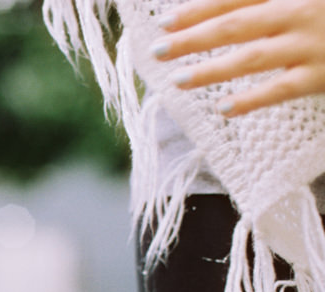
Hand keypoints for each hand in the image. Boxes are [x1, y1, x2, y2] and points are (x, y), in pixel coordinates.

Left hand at [152, 0, 324, 115]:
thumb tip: (232, 7)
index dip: (199, 8)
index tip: (165, 20)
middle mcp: (303, 10)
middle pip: (237, 23)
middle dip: (193, 37)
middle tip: (157, 49)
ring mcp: (315, 43)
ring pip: (252, 57)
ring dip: (211, 70)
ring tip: (177, 80)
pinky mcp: (324, 74)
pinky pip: (282, 89)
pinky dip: (251, 99)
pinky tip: (223, 108)